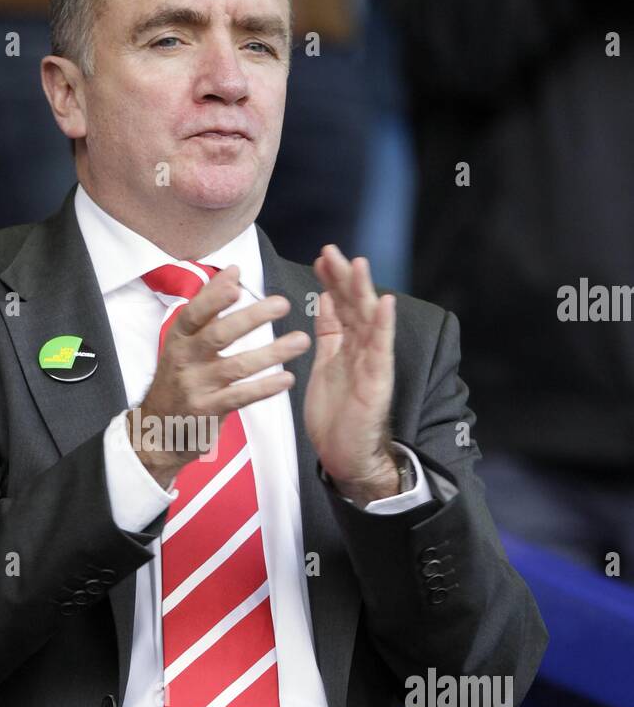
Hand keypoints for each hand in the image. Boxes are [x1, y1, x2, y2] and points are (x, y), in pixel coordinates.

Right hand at [127, 265, 310, 489]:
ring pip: (236, 366)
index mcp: (179, 338)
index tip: (237, 282)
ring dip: (271, 353)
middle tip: (282, 304)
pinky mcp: (209, 410)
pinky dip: (265, 387)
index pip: (194, 313)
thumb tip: (233, 271)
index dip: (214, 297)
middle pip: (218, 335)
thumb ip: (209, 307)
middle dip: (251, 318)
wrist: (158, 430)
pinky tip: (286, 379)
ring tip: (300, 341)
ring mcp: (196, 386)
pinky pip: (241, 396)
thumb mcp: (184, 342)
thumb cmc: (179, 379)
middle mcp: (185, 360)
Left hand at [305, 244, 398, 505]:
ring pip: (368, 321)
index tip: (321, 256)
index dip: (331, 281)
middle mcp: (362, 350)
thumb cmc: (335, 416)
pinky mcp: (378, 381)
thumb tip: (324, 300)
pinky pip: (381, 349)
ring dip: (364, 291)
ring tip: (358, 264)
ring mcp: (372, 364)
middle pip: (354, 306)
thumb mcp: (325, 366)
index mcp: (346, 346)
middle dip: (343, 278)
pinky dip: (384, 324)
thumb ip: (328, 334)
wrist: (345, 456)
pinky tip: (385, 302)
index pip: (340, 305)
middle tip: (331, 250)